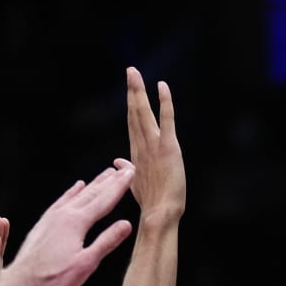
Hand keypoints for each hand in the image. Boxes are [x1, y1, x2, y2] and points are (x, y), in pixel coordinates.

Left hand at [0, 162, 135, 285]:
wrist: (22, 280)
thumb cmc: (54, 277)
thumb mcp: (86, 264)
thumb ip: (106, 242)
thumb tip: (126, 224)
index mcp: (78, 222)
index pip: (105, 200)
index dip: (120, 185)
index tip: (131, 172)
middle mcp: (65, 214)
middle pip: (93, 192)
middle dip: (111, 180)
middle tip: (124, 168)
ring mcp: (54, 216)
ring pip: (79, 194)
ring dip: (95, 183)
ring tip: (107, 173)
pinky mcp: (45, 221)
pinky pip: (63, 200)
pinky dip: (73, 191)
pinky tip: (78, 185)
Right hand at [125, 66, 183, 221]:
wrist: (159, 214)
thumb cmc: (151, 202)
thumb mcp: (135, 183)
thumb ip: (127, 168)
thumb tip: (117, 161)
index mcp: (136, 153)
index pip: (132, 124)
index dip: (130, 105)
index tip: (130, 89)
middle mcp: (142, 145)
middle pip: (134, 113)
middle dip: (132, 91)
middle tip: (130, 70)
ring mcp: (154, 145)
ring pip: (143, 112)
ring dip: (139, 91)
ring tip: (134, 73)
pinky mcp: (168, 147)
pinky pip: (166, 119)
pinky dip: (164, 102)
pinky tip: (161, 86)